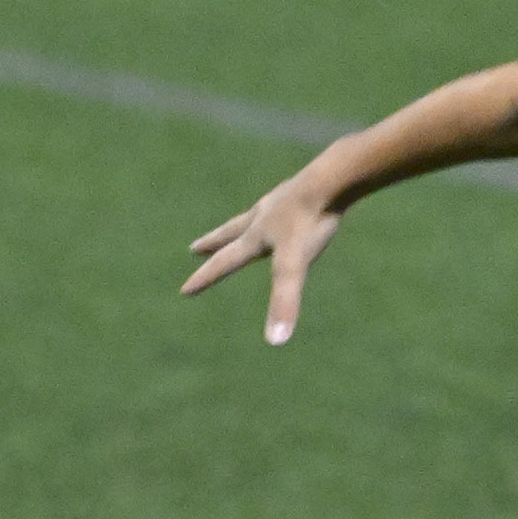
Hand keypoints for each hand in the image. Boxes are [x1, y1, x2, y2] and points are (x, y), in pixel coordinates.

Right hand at [181, 172, 345, 345]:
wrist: (332, 177)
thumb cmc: (310, 221)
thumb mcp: (295, 265)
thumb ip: (284, 301)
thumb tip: (276, 341)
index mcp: (255, 237)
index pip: (224, 263)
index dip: (204, 278)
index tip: (185, 290)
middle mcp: (261, 218)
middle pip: (229, 234)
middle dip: (212, 244)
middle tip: (193, 248)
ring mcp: (279, 201)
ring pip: (254, 215)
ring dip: (242, 223)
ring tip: (240, 225)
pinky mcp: (300, 189)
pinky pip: (282, 201)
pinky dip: (276, 207)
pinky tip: (284, 204)